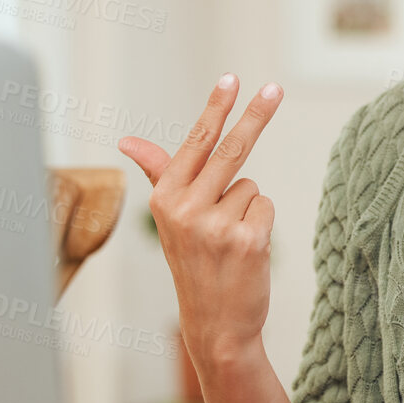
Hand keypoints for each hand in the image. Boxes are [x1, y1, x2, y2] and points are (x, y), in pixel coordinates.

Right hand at [118, 73, 280, 367]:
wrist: (215, 325)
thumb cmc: (193, 264)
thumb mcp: (170, 219)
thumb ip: (159, 173)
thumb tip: (127, 140)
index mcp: (164, 199)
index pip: (195, 143)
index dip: (216, 108)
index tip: (232, 78)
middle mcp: (186, 210)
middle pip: (231, 150)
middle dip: (256, 115)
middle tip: (276, 87)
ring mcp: (217, 225)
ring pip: (250, 186)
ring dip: (246, 208)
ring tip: (229, 241)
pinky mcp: (248, 240)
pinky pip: (265, 206)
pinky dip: (260, 223)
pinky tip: (244, 250)